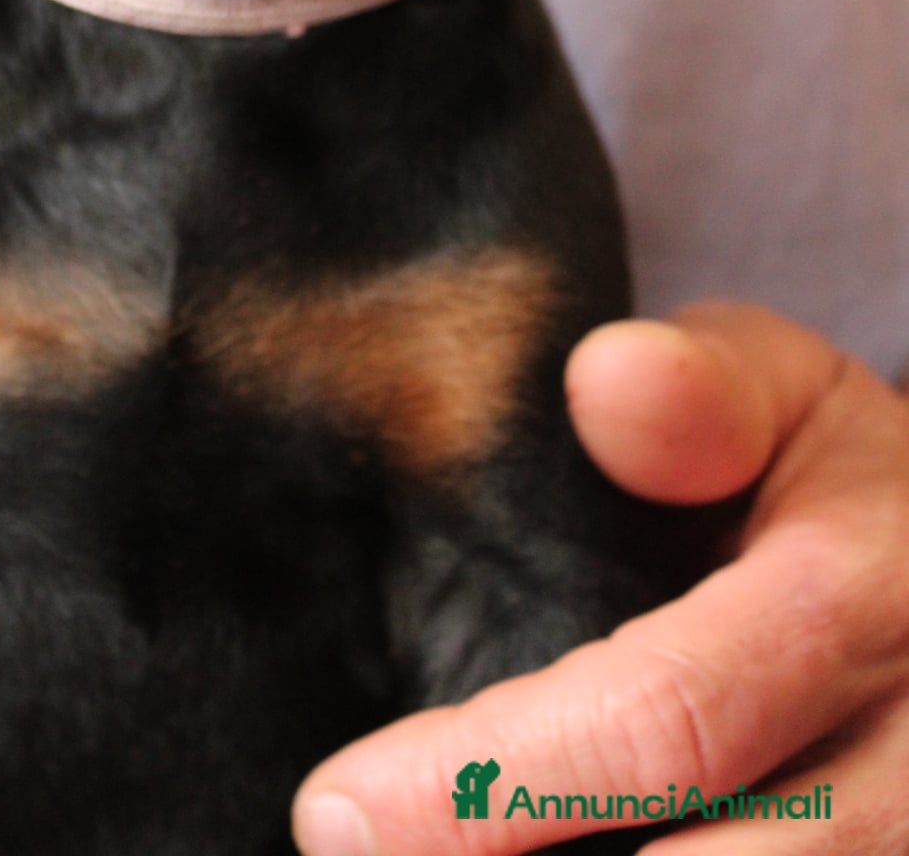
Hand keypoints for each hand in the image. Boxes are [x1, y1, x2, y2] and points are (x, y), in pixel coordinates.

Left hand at [293, 303, 908, 852]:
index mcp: (860, 607)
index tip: (338, 808)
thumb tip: (604, 381)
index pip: (665, 719)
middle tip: (354, 852)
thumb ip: (701, 387)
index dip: (489, 782)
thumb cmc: (836, 481)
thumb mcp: (789, 393)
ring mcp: (907, 850)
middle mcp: (904, 769)